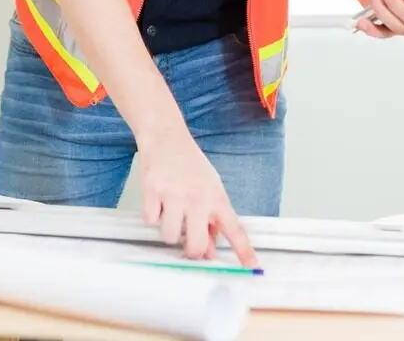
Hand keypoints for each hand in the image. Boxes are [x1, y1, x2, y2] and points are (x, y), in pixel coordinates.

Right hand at [137, 129, 256, 266]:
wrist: (166, 136)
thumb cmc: (189, 164)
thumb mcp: (209, 188)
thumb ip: (211, 220)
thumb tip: (209, 251)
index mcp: (216, 198)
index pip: (234, 229)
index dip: (244, 251)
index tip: (253, 266)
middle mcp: (198, 199)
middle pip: (196, 245)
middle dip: (190, 252)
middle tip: (187, 246)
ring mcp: (174, 196)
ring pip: (170, 237)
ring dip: (168, 231)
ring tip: (169, 214)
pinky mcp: (153, 192)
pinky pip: (150, 221)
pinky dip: (151, 216)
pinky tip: (156, 201)